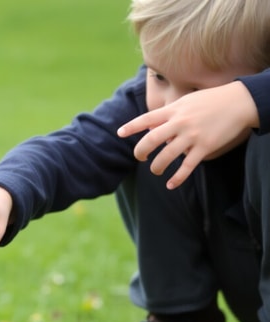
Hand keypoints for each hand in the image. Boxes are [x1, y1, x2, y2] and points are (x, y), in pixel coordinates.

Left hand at [118, 80, 257, 188]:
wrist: (239, 102)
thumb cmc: (210, 100)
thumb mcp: (185, 101)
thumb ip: (168, 114)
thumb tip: (151, 129)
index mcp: (173, 111)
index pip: (146, 119)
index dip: (131, 127)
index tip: (119, 133)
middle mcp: (179, 123)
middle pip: (151, 141)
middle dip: (140, 152)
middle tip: (140, 157)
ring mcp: (192, 136)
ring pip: (166, 157)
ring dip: (157, 167)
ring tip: (156, 170)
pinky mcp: (205, 148)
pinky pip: (187, 167)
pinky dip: (177, 178)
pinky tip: (170, 184)